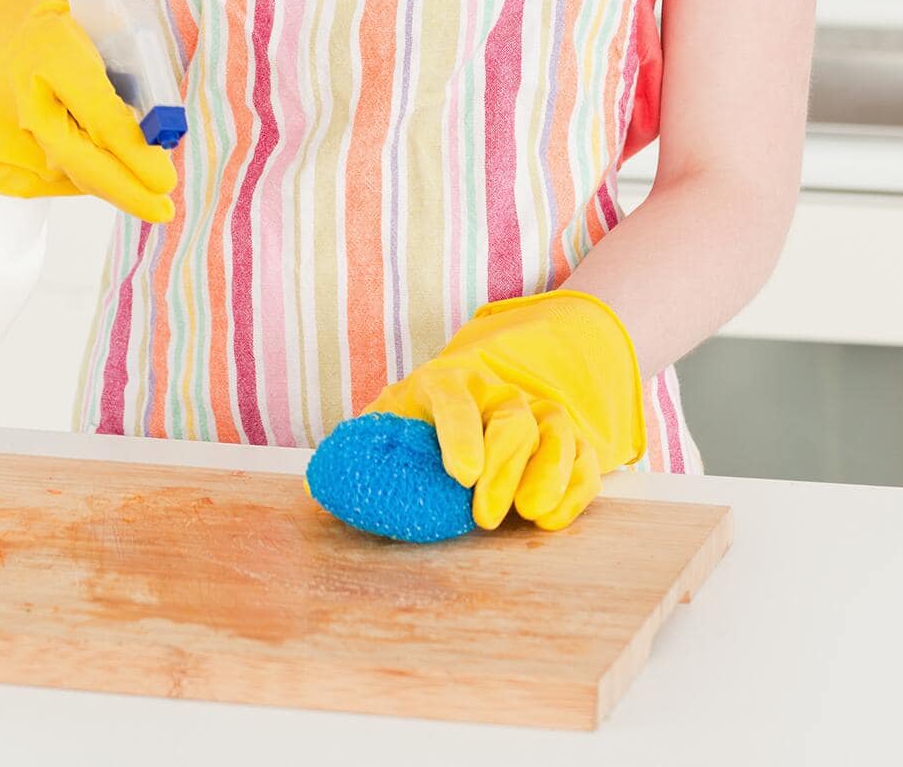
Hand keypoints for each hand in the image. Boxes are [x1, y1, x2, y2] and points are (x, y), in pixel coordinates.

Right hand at [0, 0, 176, 222]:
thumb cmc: (22, 17)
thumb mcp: (73, 20)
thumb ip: (111, 67)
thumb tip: (155, 125)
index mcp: (46, 50)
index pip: (101, 118)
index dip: (137, 156)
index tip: (165, 180)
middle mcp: (18, 99)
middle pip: (83, 163)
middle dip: (127, 191)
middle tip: (162, 208)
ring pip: (68, 178)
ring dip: (100, 177)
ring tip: (113, 158)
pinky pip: (44, 183)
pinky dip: (68, 175)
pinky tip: (70, 151)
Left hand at [364, 290, 644, 530]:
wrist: (464, 401)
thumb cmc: (413, 426)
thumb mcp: (383, 427)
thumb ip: (361, 450)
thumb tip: (319, 486)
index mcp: (442, 383)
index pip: (452, 398)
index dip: (459, 433)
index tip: (461, 474)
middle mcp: (494, 392)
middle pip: (512, 420)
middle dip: (504, 469)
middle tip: (485, 516)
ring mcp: (534, 412)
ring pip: (556, 432)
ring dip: (549, 474)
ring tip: (531, 515)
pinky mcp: (564, 439)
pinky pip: (583, 458)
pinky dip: (575, 489)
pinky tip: (552, 520)